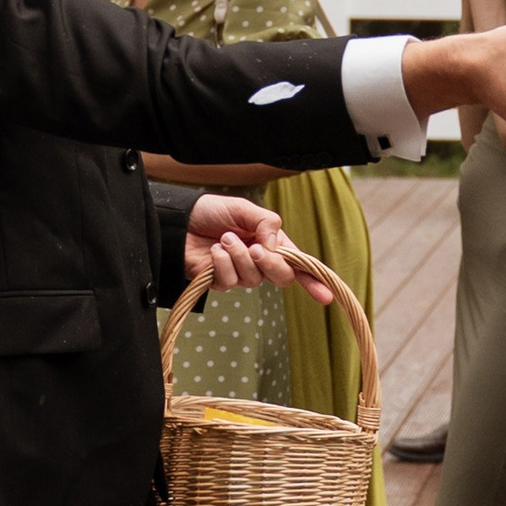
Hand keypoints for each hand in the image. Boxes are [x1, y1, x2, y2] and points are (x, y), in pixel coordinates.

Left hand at [184, 194, 334, 302]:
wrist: (180, 219)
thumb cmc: (213, 212)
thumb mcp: (244, 209)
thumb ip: (266, 224)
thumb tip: (276, 247)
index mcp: (272, 243)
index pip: (298, 264)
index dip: (313, 281)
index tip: (326, 295)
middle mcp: (259, 261)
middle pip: (281, 277)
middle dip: (271, 264)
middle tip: (255, 248)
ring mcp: (240, 273)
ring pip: (253, 279)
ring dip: (239, 256)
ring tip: (224, 238)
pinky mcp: (220, 281)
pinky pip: (229, 281)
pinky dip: (222, 263)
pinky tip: (214, 250)